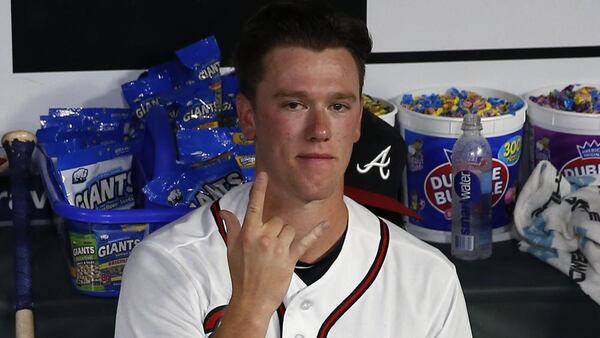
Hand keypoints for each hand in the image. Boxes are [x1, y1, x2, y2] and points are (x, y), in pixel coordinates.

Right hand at [220, 172, 326, 316]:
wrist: (251, 299)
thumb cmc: (240, 274)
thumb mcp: (232, 249)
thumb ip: (232, 227)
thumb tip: (226, 212)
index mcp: (248, 233)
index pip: (254, 206)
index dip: (259, 189)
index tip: (264, 174)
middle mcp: (264, 237)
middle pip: (277, 220)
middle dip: (276, 229)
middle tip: (268, 246)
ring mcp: (278, 247)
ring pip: (289, 229)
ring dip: (286, 237)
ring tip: (277, 253)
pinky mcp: (290, 257)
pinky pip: (306, 240)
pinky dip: (317, 232)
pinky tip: (326, 223)